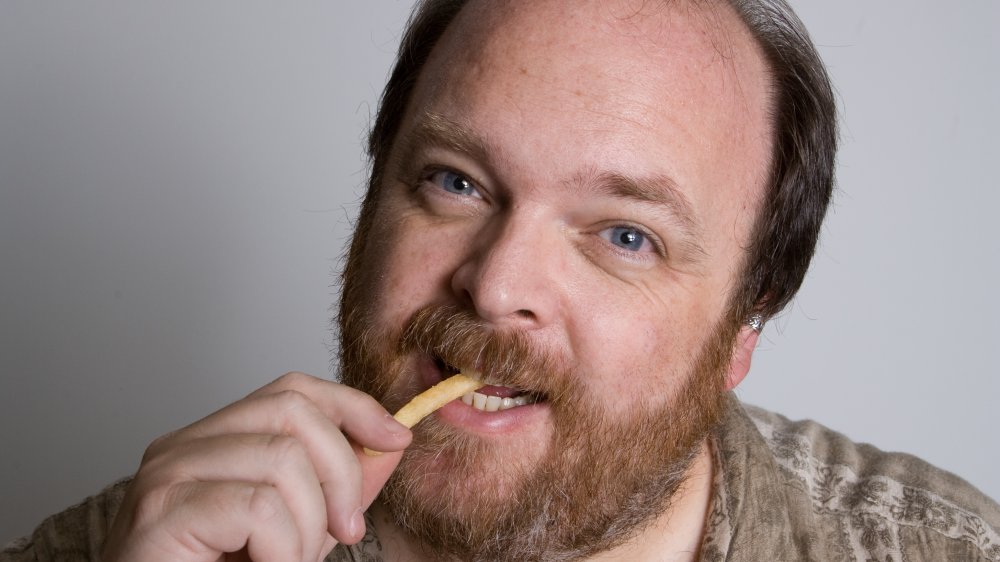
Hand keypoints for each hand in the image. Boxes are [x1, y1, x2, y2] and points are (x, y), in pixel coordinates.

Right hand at [101, 372, 410, 561]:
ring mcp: (166, 476)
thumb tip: (390, 441)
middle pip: (293, 410)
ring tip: (285, 561)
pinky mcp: (162, 513)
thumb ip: (339, 486)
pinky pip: (258, 506)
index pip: (292, 389)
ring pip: (283, 459)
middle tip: (344, 531)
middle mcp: (181, 446)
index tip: (397, 436)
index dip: (352, 405)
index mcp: (212, 441)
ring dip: (307, 526)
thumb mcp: (298, 529)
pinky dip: (281, 549)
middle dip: (341, 471)